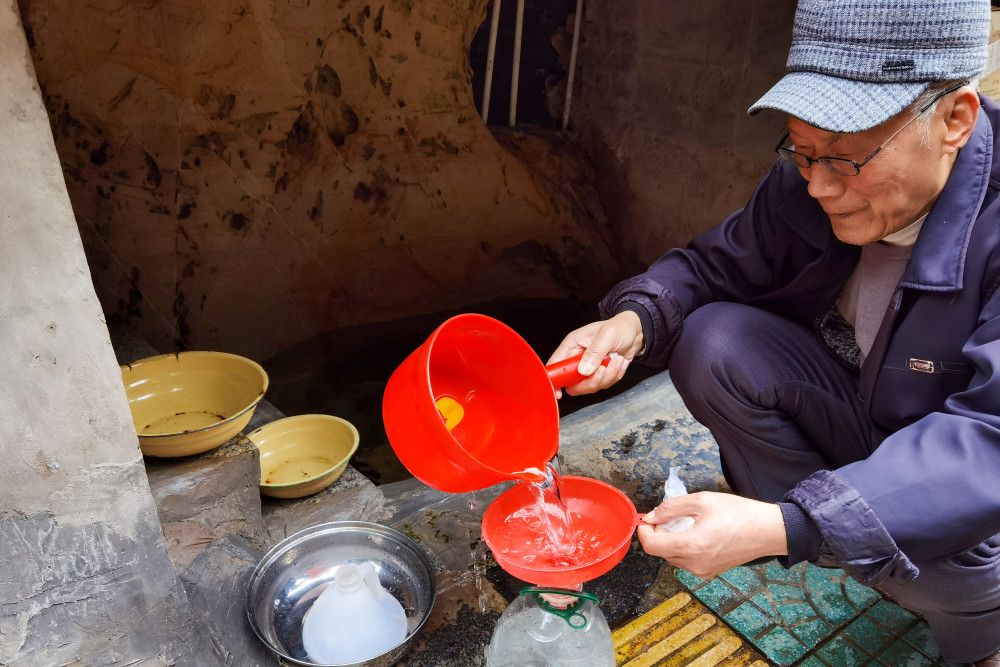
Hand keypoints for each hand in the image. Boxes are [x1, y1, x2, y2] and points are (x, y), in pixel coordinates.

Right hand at [546, 311, 643, 396]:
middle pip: (572, 383)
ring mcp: (588, 368)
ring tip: (617, 360)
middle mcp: (577, 358)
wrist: (635, 332)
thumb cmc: (620, 327)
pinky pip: (603, 385)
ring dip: (607, 377)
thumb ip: (595, 353)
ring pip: (589, 386)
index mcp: (572, 345)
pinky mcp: (599, 374)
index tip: (559, 392)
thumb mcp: (608, 335)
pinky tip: (619, 362)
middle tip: (603, 369)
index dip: (554, 380)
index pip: (555, 365)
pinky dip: (614, 376)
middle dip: (590, 381)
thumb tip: (583, 370)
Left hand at [636, 492, 787, 578]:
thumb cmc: (739, 513)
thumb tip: (652, 516)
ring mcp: (703, 571)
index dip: (644, 531)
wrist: (769, 530)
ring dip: (670, 541)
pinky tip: (694, 533)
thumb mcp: (702, 501)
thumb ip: (672, 508)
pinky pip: (686, 561)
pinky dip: (683, 548)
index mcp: (692, 546)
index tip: (646, 519)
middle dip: (657, 534)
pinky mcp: (710, 572)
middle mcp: (695, 564)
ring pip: (672, 557)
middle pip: (661, 552)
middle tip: (666, 516)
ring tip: (683, 523)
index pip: (651, 546)